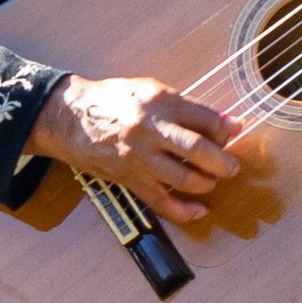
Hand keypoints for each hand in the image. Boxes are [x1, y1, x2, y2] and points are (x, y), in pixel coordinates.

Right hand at [26, 72, 241, 225]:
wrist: (69, 118)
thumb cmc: (111, 101)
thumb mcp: (150, 91)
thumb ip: (188, 107)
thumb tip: (228, 124)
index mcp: (159, 102)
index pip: (206, 120)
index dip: (225, 132)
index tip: (229, 136)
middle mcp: (150, 129)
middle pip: (199, 150)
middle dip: (224, 162)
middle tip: (232, 167)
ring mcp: (139, 157)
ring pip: (185, 179)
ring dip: (207, 184)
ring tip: (211, 180)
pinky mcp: (130, 179)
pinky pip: (162, 202)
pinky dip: (185, 211)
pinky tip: (198, 210)